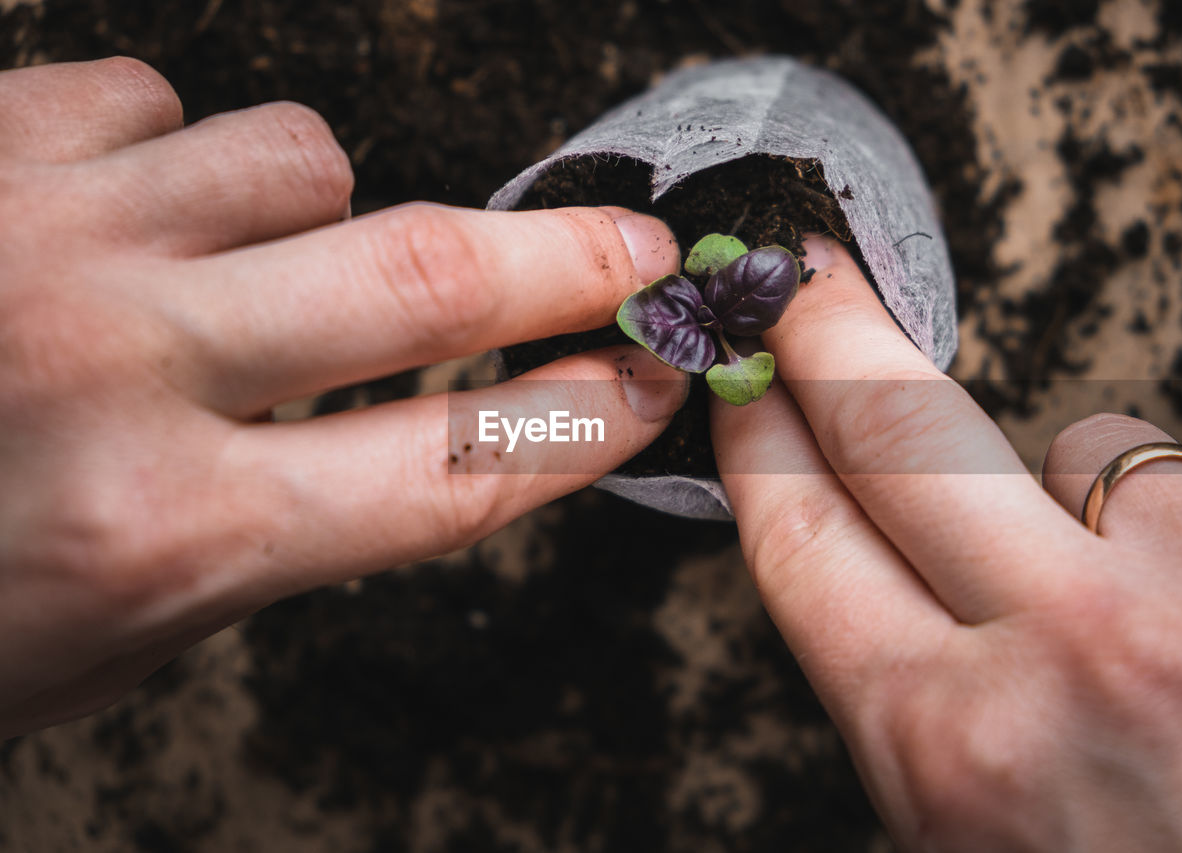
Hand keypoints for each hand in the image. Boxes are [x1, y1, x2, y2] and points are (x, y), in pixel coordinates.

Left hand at [0, 58, 686, 738]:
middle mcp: (113, 367)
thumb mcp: (111, 630)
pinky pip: (166, 102)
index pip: (452, 469)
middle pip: (424, 279)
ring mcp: (41, 229)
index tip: (651, 376)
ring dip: (314, 213)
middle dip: (566, 257)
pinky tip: (107, 213)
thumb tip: (406, 417)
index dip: (581, 419)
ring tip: (238, 262)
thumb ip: (268, 522)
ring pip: (301, 158)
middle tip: (639, 244)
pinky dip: (174, 158)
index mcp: (163, 532)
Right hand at [712, 235, 1181, 850]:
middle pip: (900, 428)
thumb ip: (903, 680)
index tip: (748, 378)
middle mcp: (1073, 656)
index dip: (762, 435)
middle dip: (831, 335)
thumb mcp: (956, 820)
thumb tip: (857, 524)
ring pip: (1094, 447)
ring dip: (1094, 500)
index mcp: (947, 741)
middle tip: (809, 282)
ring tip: (1147, 616)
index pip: (805, 533)